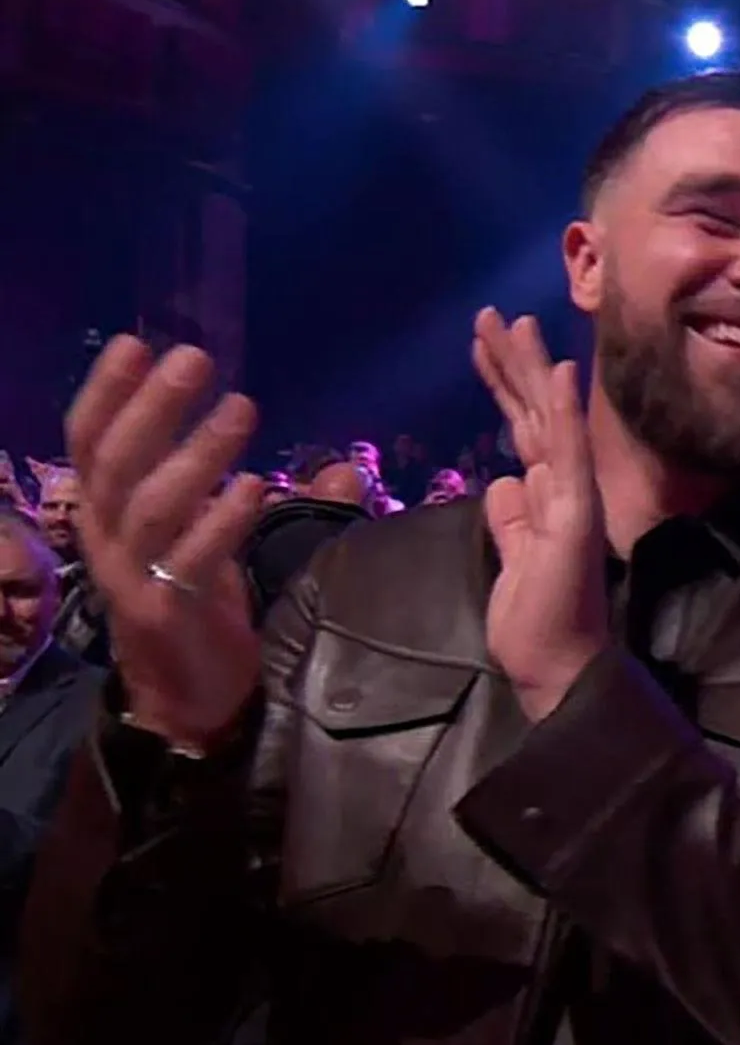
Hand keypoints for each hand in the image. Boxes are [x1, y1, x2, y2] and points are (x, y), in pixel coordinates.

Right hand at [64, 339, 265, 749]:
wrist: (187, 701)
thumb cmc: (202, 608)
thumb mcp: (223, 541)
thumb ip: (268, 499)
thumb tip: (344, 465)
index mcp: (107, 513)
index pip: (91, 440)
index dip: (108, 392)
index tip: (137, 342)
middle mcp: (108, 538)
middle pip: (116, 460)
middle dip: (153, 406)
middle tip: (193, 357)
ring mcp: (132, 577)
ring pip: (152, 503)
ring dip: (197, 451)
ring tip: (242, 408)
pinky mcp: (165, 613)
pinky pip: (190, 560)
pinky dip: (221, 521)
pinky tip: (253, 487)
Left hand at [471, 308, 608, 720]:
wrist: (558, 661)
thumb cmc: (535, 619)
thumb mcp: (510, 559)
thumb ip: (510, 519)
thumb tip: (504, 482)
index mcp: (544, 495)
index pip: (520, 428)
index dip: (504, 385)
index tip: (485, 345)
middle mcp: (562, 486)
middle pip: (532, 412)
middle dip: (512, 362)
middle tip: (493, 314)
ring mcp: (572, 496)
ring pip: (549, 419)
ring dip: (531, 369)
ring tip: (514, 323)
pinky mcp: (575, 513)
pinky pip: (570, 454)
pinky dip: (564, 413)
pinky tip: (560, 374)